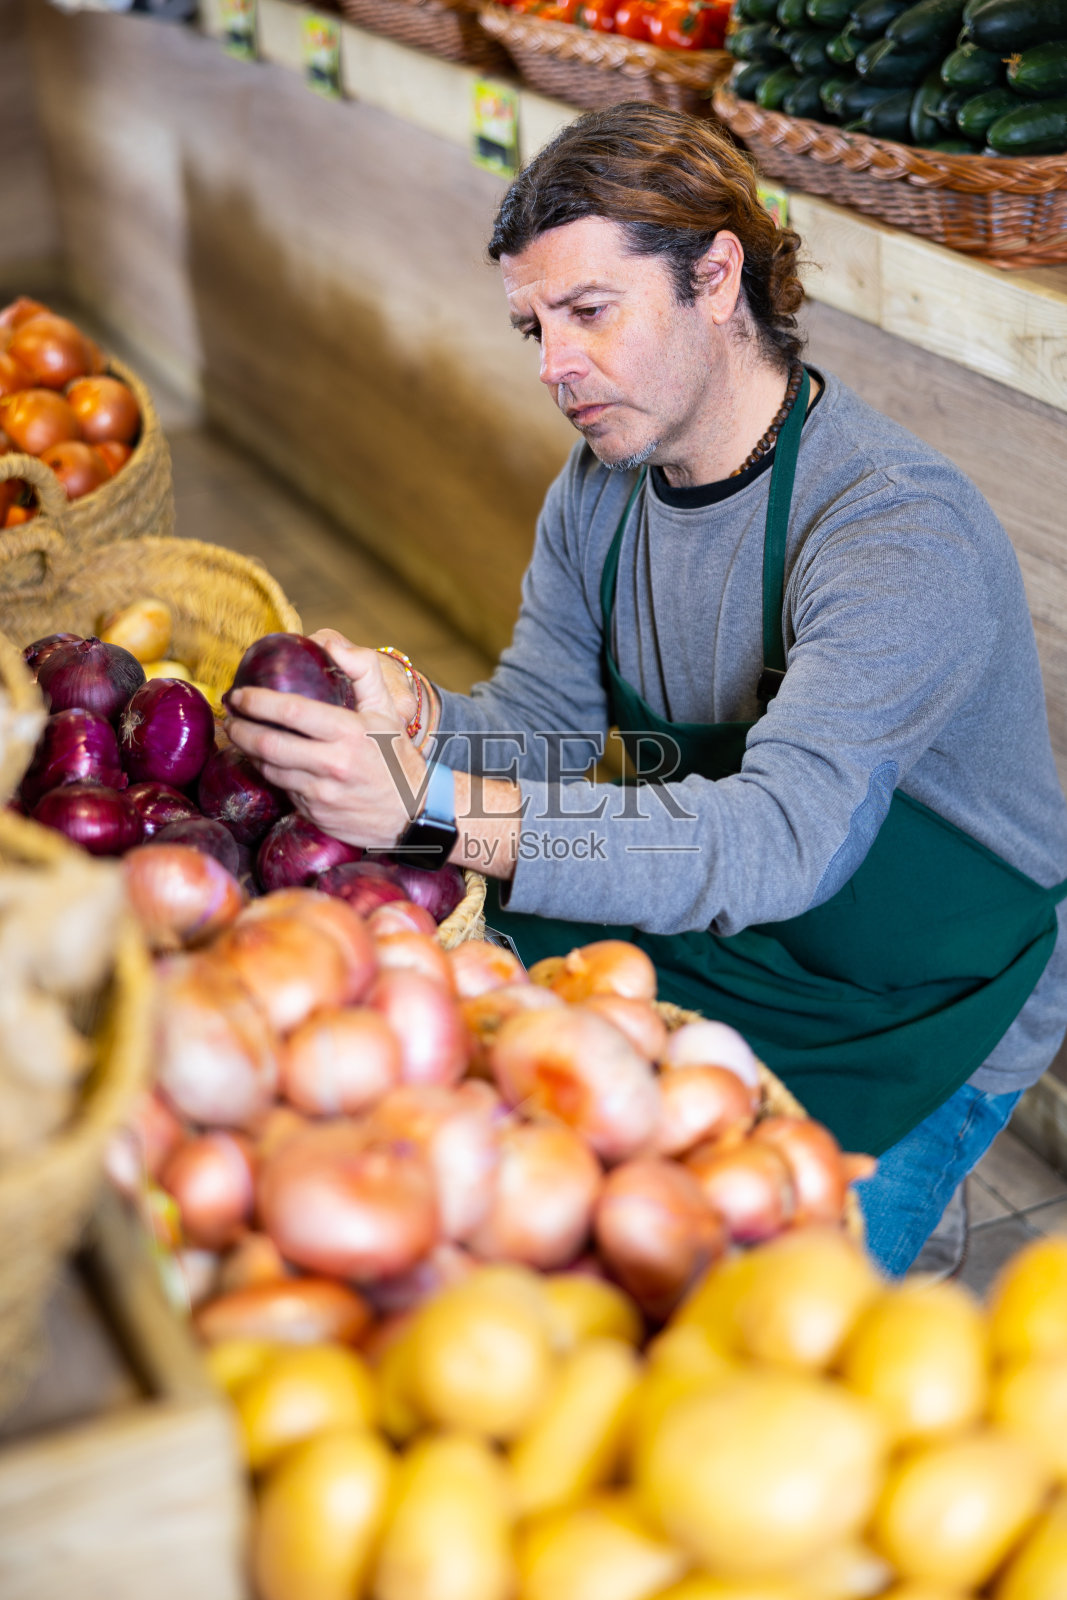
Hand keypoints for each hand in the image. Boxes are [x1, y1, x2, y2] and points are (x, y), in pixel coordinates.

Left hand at [224, 648, 427, 849]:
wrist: (412, 813)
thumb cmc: (396, 756)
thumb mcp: (386, 709)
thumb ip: (362, 670)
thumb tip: (328, 641)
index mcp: (349, 733)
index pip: (291, 712)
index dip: (257, 701)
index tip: (239, 694)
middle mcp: (333, 764)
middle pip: (268, 744)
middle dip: (240, 728)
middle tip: (230, 717)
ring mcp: (322, 793)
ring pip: (269, 769)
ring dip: (248, 751)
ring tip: (240, 735)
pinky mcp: (315, 813)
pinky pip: (283, 790)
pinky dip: (271, 774)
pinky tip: (266, 761)